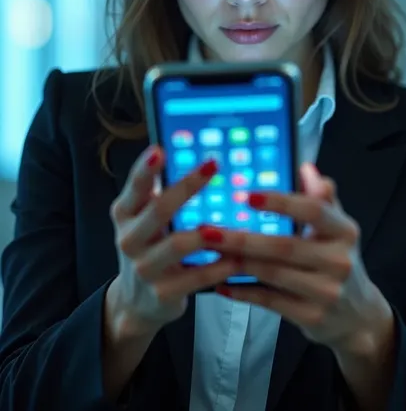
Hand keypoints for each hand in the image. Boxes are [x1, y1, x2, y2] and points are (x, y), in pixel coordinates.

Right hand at [108, 146, 240, 337]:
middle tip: (212, 165)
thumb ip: (155, 193)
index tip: (160, 150)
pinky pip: (196, 278)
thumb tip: (182, 153)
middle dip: (187, 186)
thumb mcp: (142, 219)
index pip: (134, 187)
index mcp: (125, 214)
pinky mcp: (163, 293)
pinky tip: (236, 259)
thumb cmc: (148, 247)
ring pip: (177, 245)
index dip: (145, 168)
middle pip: (159, 210)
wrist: (135, 302)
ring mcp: (144, 268)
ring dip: (206, 234)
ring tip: (229, 225)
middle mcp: (129, 239)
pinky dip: (218, 267)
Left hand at [198, 163, 390, 354]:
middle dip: (242, 239)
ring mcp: (327, 292)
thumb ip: (321, 199)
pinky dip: (243, 293)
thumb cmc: (336, 259)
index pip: (314, 211)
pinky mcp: (312, 317)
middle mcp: (339, 261)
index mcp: (344, 231)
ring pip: (273, 274)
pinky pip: (270, 301)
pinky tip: (220, 284)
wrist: (358, 315)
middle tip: (206, 231)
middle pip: (284, 246)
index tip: (248, 196)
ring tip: (209, 254)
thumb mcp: (336, 228)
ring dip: (237, 263)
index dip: (281, 203)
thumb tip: (306, 167)